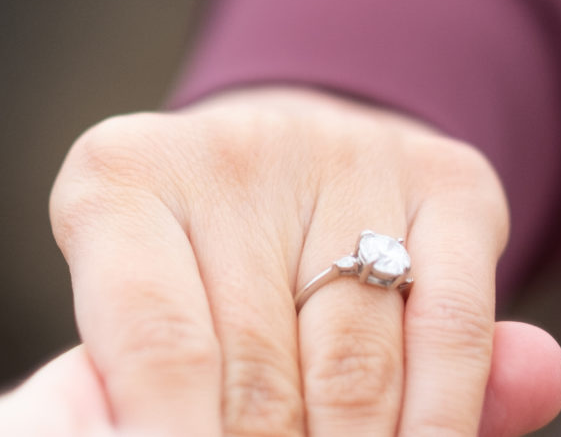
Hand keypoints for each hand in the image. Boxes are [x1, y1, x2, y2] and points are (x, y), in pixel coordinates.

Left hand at [47, 87, 560, 434]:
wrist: (290, 165)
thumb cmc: (194, 270)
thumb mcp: (147, 318)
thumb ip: (157, 382)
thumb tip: (109, 418)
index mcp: (122, 178)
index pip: (156, 347)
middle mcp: (237, 150)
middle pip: (258, 372)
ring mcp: (349, 155)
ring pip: (357, 364)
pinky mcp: (448, 178)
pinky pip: (451, 331)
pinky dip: (440, 417)